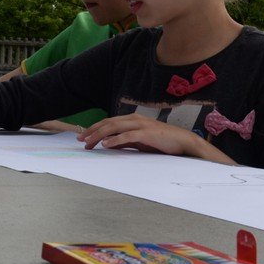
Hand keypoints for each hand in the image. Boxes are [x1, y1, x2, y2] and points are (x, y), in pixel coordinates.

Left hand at [78, 114, 206, 156]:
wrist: (183, 142)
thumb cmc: (161, 142)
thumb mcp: (139, 141)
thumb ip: (125, 140)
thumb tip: (108, 144)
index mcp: (132, 119)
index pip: (108, 122)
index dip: (94, 128)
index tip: (83, 137)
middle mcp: (134, 119)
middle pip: (108, 123)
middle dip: (92, 131)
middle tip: (80, 140)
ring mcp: (141, 125)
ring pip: (114, 128)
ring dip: (99, 135)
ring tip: (89, 142)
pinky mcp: (147, 133)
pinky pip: (127, 136)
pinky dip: (115, 139)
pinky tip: (106, 145)